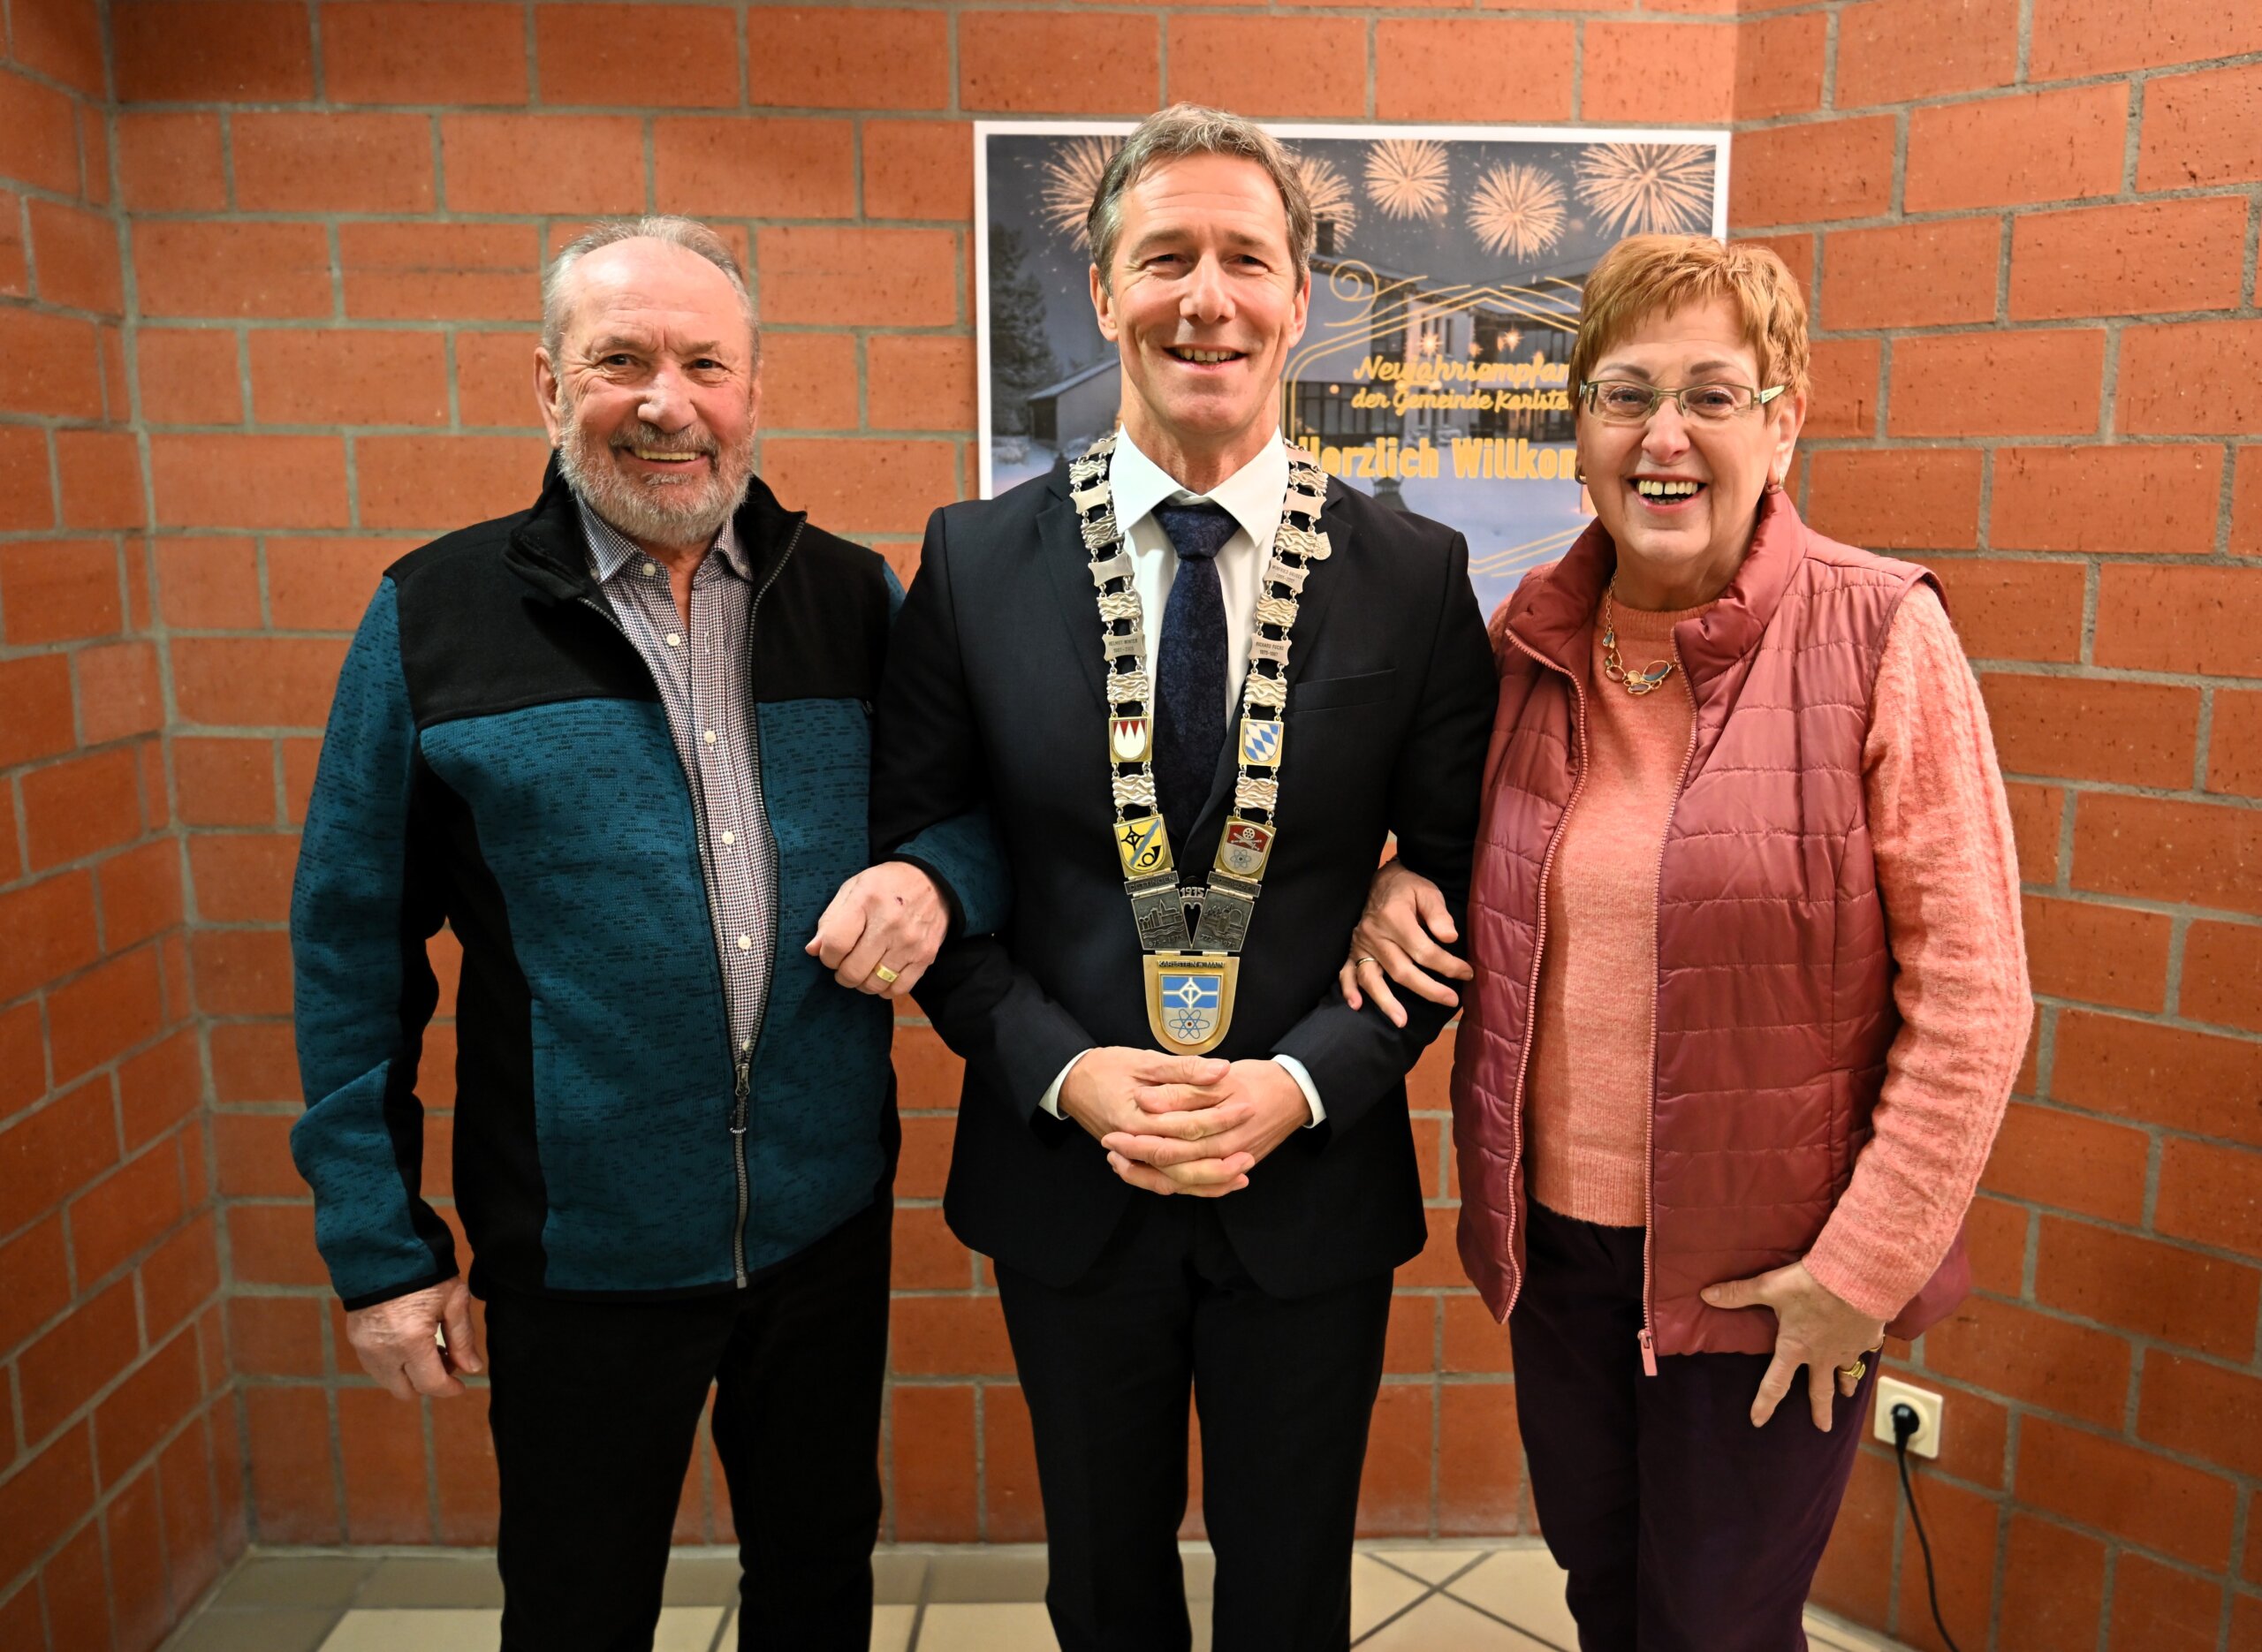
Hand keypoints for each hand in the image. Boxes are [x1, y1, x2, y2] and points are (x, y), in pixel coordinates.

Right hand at [345, 1277, 481, 1399]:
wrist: (382, 1249)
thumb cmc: (423, 1272)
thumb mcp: (453, 1300)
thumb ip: (463, 1338)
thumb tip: (471, 1368)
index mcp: (411, 1341)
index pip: (431, 1384)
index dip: (449, 1389)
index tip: (461, 1385)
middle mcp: (384, 1351)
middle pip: (407, 1391)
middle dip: (429, 1383)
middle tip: (446, 1360)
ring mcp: (365, 1347)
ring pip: (389, 1381)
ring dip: (409, 1374)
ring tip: (428, 1348)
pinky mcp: (355, 1339)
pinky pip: (375, 1366)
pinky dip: (393, 1363)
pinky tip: (408, 1343)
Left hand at [806, 860, 947, 998]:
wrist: (932, 878)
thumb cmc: (885, 885)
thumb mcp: (852, 889)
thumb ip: (830, 919)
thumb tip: (813, 950)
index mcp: (866, 900)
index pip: (836, 944)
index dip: (827, 956)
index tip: (830, 953)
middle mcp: (890, 923)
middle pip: (853, 970)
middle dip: (842, 974)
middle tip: (845, 965)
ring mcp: (910, 942)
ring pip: (874, 984)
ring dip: (862, 983)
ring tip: (863, 969)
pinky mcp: (926, 955)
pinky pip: (898, 989)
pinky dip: (885, 989)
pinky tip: (881, 975)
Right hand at [1058, 1046, 1244, 1194]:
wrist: (1071, 1082)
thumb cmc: (1106, 1068)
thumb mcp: (1144, 1060)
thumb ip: (1183, 1068)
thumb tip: (1221, 1070)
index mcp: (1137, 1117)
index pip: (1186, 1125)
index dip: (1220, 1119)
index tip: (1247, 1109)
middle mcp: (1135, 1142)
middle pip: (1181, 1164)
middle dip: (1218, 1163)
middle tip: (1249, 1156)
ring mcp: (1133, 1156)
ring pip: (1173, 1180)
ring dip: (1207, 1182)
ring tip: (1239, 1176)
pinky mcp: (1135, 1160)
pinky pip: (1163, 1181)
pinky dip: (1189, 1185)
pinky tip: (1213, 1182)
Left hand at [1100, 1059, 1311, 1197]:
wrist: (1295, 1093)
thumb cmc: (1258, 1080)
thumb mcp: (1221, 1077)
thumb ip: (1182, 1088)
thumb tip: (1146, 1100)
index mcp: (1217, 1131)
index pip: (1168, 1142)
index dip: (1136, 1140)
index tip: (1111, 1133)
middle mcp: (1222, 1155)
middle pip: (1171, 1167)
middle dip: (1136, 1161)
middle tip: (1110, 1148)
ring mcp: (1228, 1164)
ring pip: (1183, 1182)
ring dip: (1150, 1175)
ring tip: (1122, 1163)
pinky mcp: (1231, 1167)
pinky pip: (1199, 1185)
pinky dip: (1174, 1181)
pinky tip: (1153, 1172)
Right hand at [1336, 857, 1472, 1028]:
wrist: (1381, 882)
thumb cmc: (1409, 888)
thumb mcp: (1428, 892)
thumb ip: (1439, 914)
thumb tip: (1450, 938)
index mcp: (1395, 917)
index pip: (1423, 950)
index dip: (1447, 965)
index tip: (1467, 973)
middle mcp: (1375, 934)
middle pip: (1401, 970)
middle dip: (1428, 989)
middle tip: (1451, 1001)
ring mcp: (1361, 945)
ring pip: (1372, 977)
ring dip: (1386, 1001)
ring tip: (1402, 1021)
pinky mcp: (1352, 951)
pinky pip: (1346, 973)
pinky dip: (1348, 989)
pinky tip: (1356, 1005)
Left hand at [1701, 1261, 1885, 1430]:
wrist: (1858, 1278)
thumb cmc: (1810, 1284)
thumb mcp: (1770, 1287)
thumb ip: (1738, 1293)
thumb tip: (1705, 1295)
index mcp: (1795, 1348)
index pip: (1775, 1383)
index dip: (1765, 1403)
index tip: (1759, 1422)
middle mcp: (1822, 1356)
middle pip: (1819, 1390)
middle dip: (1820, 1410)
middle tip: (1822, 1428)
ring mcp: (1847, 1349)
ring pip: (1846, 1374)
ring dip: (1845, 1385)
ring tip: (1847, 1395)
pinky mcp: (1868, 1337)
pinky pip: (1866, 1350)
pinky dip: (1866, 1352)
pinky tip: (1868, 1350)